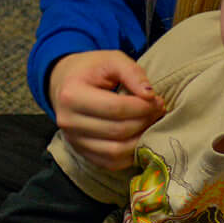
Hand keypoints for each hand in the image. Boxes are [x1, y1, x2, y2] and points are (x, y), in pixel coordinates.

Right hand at [48, 49, 165, 170]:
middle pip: (117, 131)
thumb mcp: (111, 59)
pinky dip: (130, 154)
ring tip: (151, 124)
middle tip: (159, 110)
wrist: (64, 83)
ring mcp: (73, 140)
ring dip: (140, 140)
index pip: (115, 108)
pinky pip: (111, 162)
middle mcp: (68, 122)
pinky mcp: (81, 152)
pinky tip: (140, 138)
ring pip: (115, 151)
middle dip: (144, 122)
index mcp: (72, 95)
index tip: (157, 100)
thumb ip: (132, 73)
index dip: (142, 107)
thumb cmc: (90, 70)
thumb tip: (150, 96)